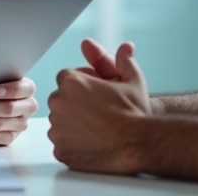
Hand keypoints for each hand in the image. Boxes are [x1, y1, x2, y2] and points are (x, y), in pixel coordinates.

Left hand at [0, 78, 37, 145]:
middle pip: (9, 109)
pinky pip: (0, 139)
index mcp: (28, 89)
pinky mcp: (14, 136)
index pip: (23, 89)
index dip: (10, 90)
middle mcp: (27, 106)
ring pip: (1, 124)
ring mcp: (21, 123)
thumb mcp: (0, 79)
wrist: (1, 101)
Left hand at [47, 41, 150, 173]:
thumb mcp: (133, 80)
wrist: (140, 145)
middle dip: (75, 103)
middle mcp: (59, 102)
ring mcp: (57, 128)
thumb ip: (123, 61)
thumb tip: (125, 48)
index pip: (66, 78)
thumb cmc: (136, 113)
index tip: (97, 93)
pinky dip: (73, 144)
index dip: (83, 84)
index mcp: (71, 81)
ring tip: (97, 128)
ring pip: (59, 122)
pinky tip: (92, 143)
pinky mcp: (60, 150)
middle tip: (97, 112)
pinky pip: (62, 144)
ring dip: (72, 123)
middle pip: (60, 99)